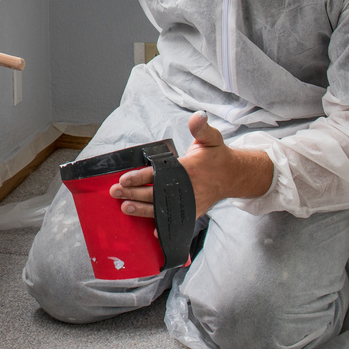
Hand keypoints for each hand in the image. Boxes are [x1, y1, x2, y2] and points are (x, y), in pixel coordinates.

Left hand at [110, 111, 274, 217]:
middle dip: (133, 193)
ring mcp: (190, 202)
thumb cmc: (217, 156)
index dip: (140, 177)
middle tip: (115, 191)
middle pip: (156, 193)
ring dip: (142, 209)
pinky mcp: (194, 212)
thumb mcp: (211, 138)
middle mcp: (188, 188)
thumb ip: (201, 127)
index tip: (124, 178)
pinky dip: (166, 227)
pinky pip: (176, 220)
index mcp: (189, 169)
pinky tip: (154, 232)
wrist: (233, 176)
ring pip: (162, 208)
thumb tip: (197, 116)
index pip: (160, 174)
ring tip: (125, 208)